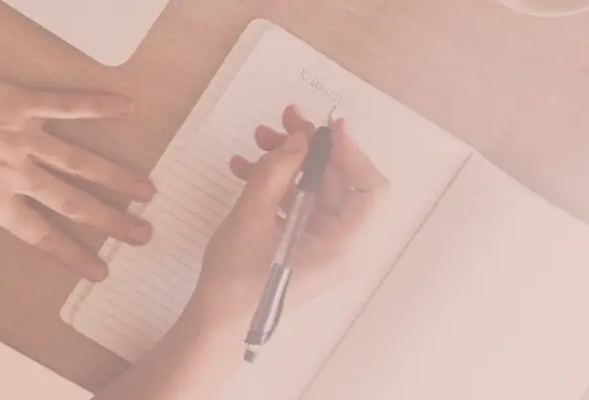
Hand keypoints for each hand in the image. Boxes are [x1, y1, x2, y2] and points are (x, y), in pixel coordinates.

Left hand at [0, 59, 154, 282]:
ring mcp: (20, 137)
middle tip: (144, 234)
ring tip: (148, 189)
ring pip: (77, 161)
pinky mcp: (19, 103)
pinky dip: (95, 105)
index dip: (72, 254)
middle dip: (111, 221)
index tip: (102, 270)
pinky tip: (127, 106)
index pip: (39, 235)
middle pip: (71, 202)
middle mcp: (13, 174)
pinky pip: (64, 105)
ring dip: (115, 176)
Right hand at [195, 105, 388, 309]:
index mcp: (343, 246)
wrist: (217, 323)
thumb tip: (298, 139)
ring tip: (258, 139)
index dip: (353, 153)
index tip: (328, 128)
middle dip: (312, 149)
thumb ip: (276, 172)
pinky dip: (278, 183)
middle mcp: (342, 245)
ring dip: (289, 162)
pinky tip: (244, 167)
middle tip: (285, 120)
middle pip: (341, 183)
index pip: (371, 190)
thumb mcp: (251, 217)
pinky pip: (301, 203)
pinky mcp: (304, 243)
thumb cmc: (236, 280)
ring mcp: (323, 244)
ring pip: (318, 188)